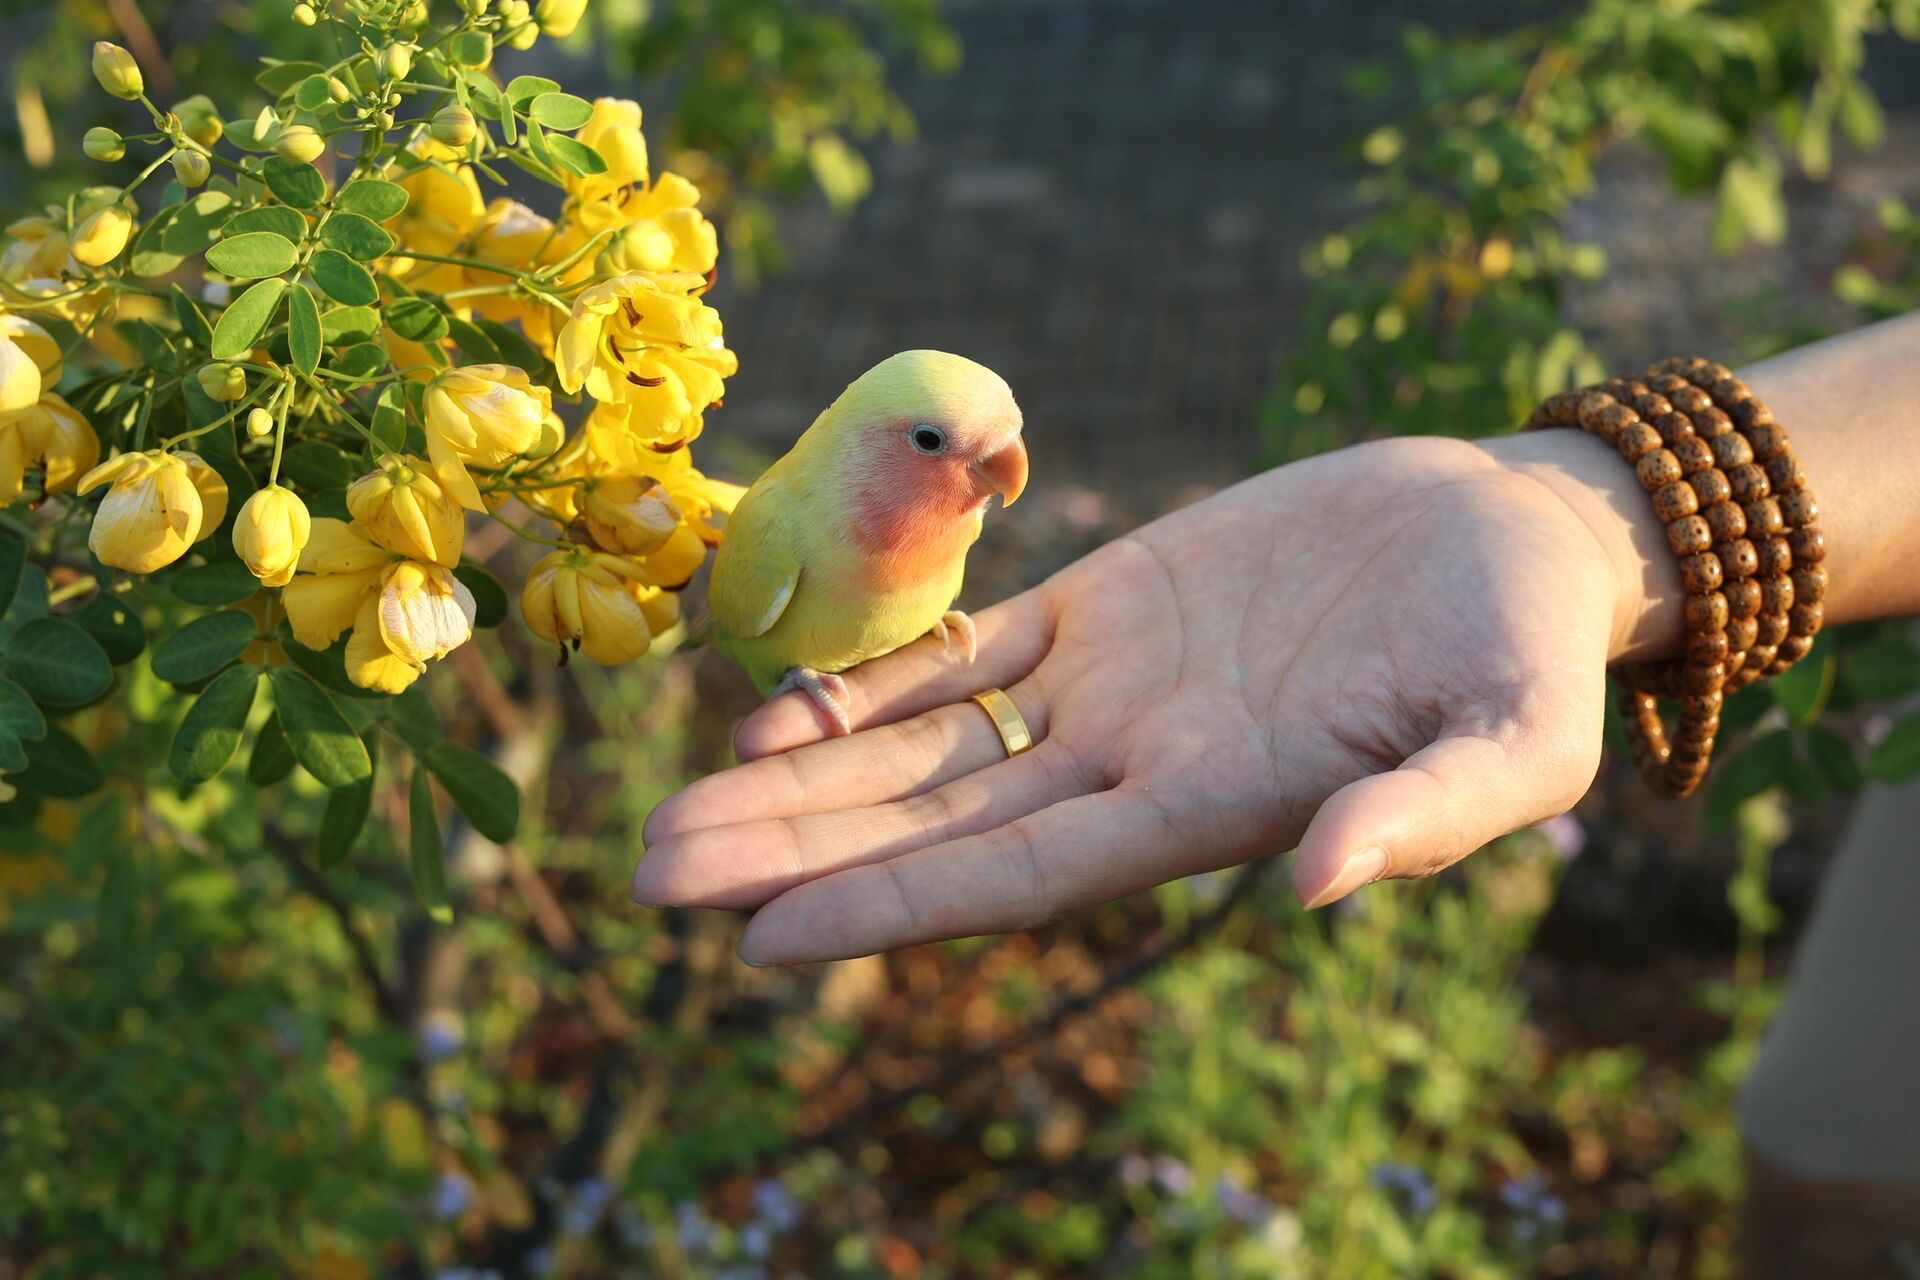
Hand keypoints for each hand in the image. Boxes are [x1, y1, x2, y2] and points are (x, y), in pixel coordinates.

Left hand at [634, 430, 1680, 963]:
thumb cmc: (1526, 652)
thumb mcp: (1515, 740)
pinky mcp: (1108, 603)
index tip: (762, 940)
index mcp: (1208, 807)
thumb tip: (1315, 891)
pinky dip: (872, 682)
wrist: (1505, 537)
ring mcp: (1109, 686)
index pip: (1019, 874)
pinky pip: (964, 650)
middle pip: (930, 821)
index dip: (891, 904)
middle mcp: (1131, 764)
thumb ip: (1424, 817)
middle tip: (648, 877)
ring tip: (670, 822)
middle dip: (793, 849)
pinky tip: (776, 713)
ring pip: (920, 746)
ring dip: (798, 779)